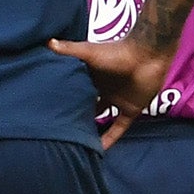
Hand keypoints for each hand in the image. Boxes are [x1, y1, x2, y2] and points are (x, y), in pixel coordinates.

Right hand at [49, 35, 171, 147]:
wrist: (148, 55)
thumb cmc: (116, 52)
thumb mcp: (88, 52)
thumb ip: (68, 49)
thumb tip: (46, 42)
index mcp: (91, 77)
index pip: (73, 89)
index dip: (61, 97)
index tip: (45, 109)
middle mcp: (102, 90)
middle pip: (85, 105)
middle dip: (74, 115)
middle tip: (56, 129)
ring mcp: (116, 101)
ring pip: (100, 119)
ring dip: (90, 129)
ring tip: (73, 143)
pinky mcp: (130, 110)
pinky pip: (119, 128)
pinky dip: (110, 139)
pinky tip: (99, 151)